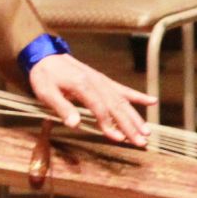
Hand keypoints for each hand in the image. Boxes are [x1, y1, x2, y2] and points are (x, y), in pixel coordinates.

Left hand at [27, 54, 154, 145]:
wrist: (45, 56)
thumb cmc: (44, 76)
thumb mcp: (46, 92)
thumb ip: (61, 107)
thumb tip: (74, 124)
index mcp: (83, 85)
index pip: (99, 108)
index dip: (109, 124)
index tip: (117, 138)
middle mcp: (96, 82)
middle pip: (116, 106)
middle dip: (130, 125)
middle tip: (141, 141)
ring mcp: (102, 81)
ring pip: (123, 101)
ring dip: (136, 117)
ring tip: (146, 132)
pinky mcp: (103, 81)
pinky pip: (123, 89)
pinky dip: (137, 96)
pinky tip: (152, 102)